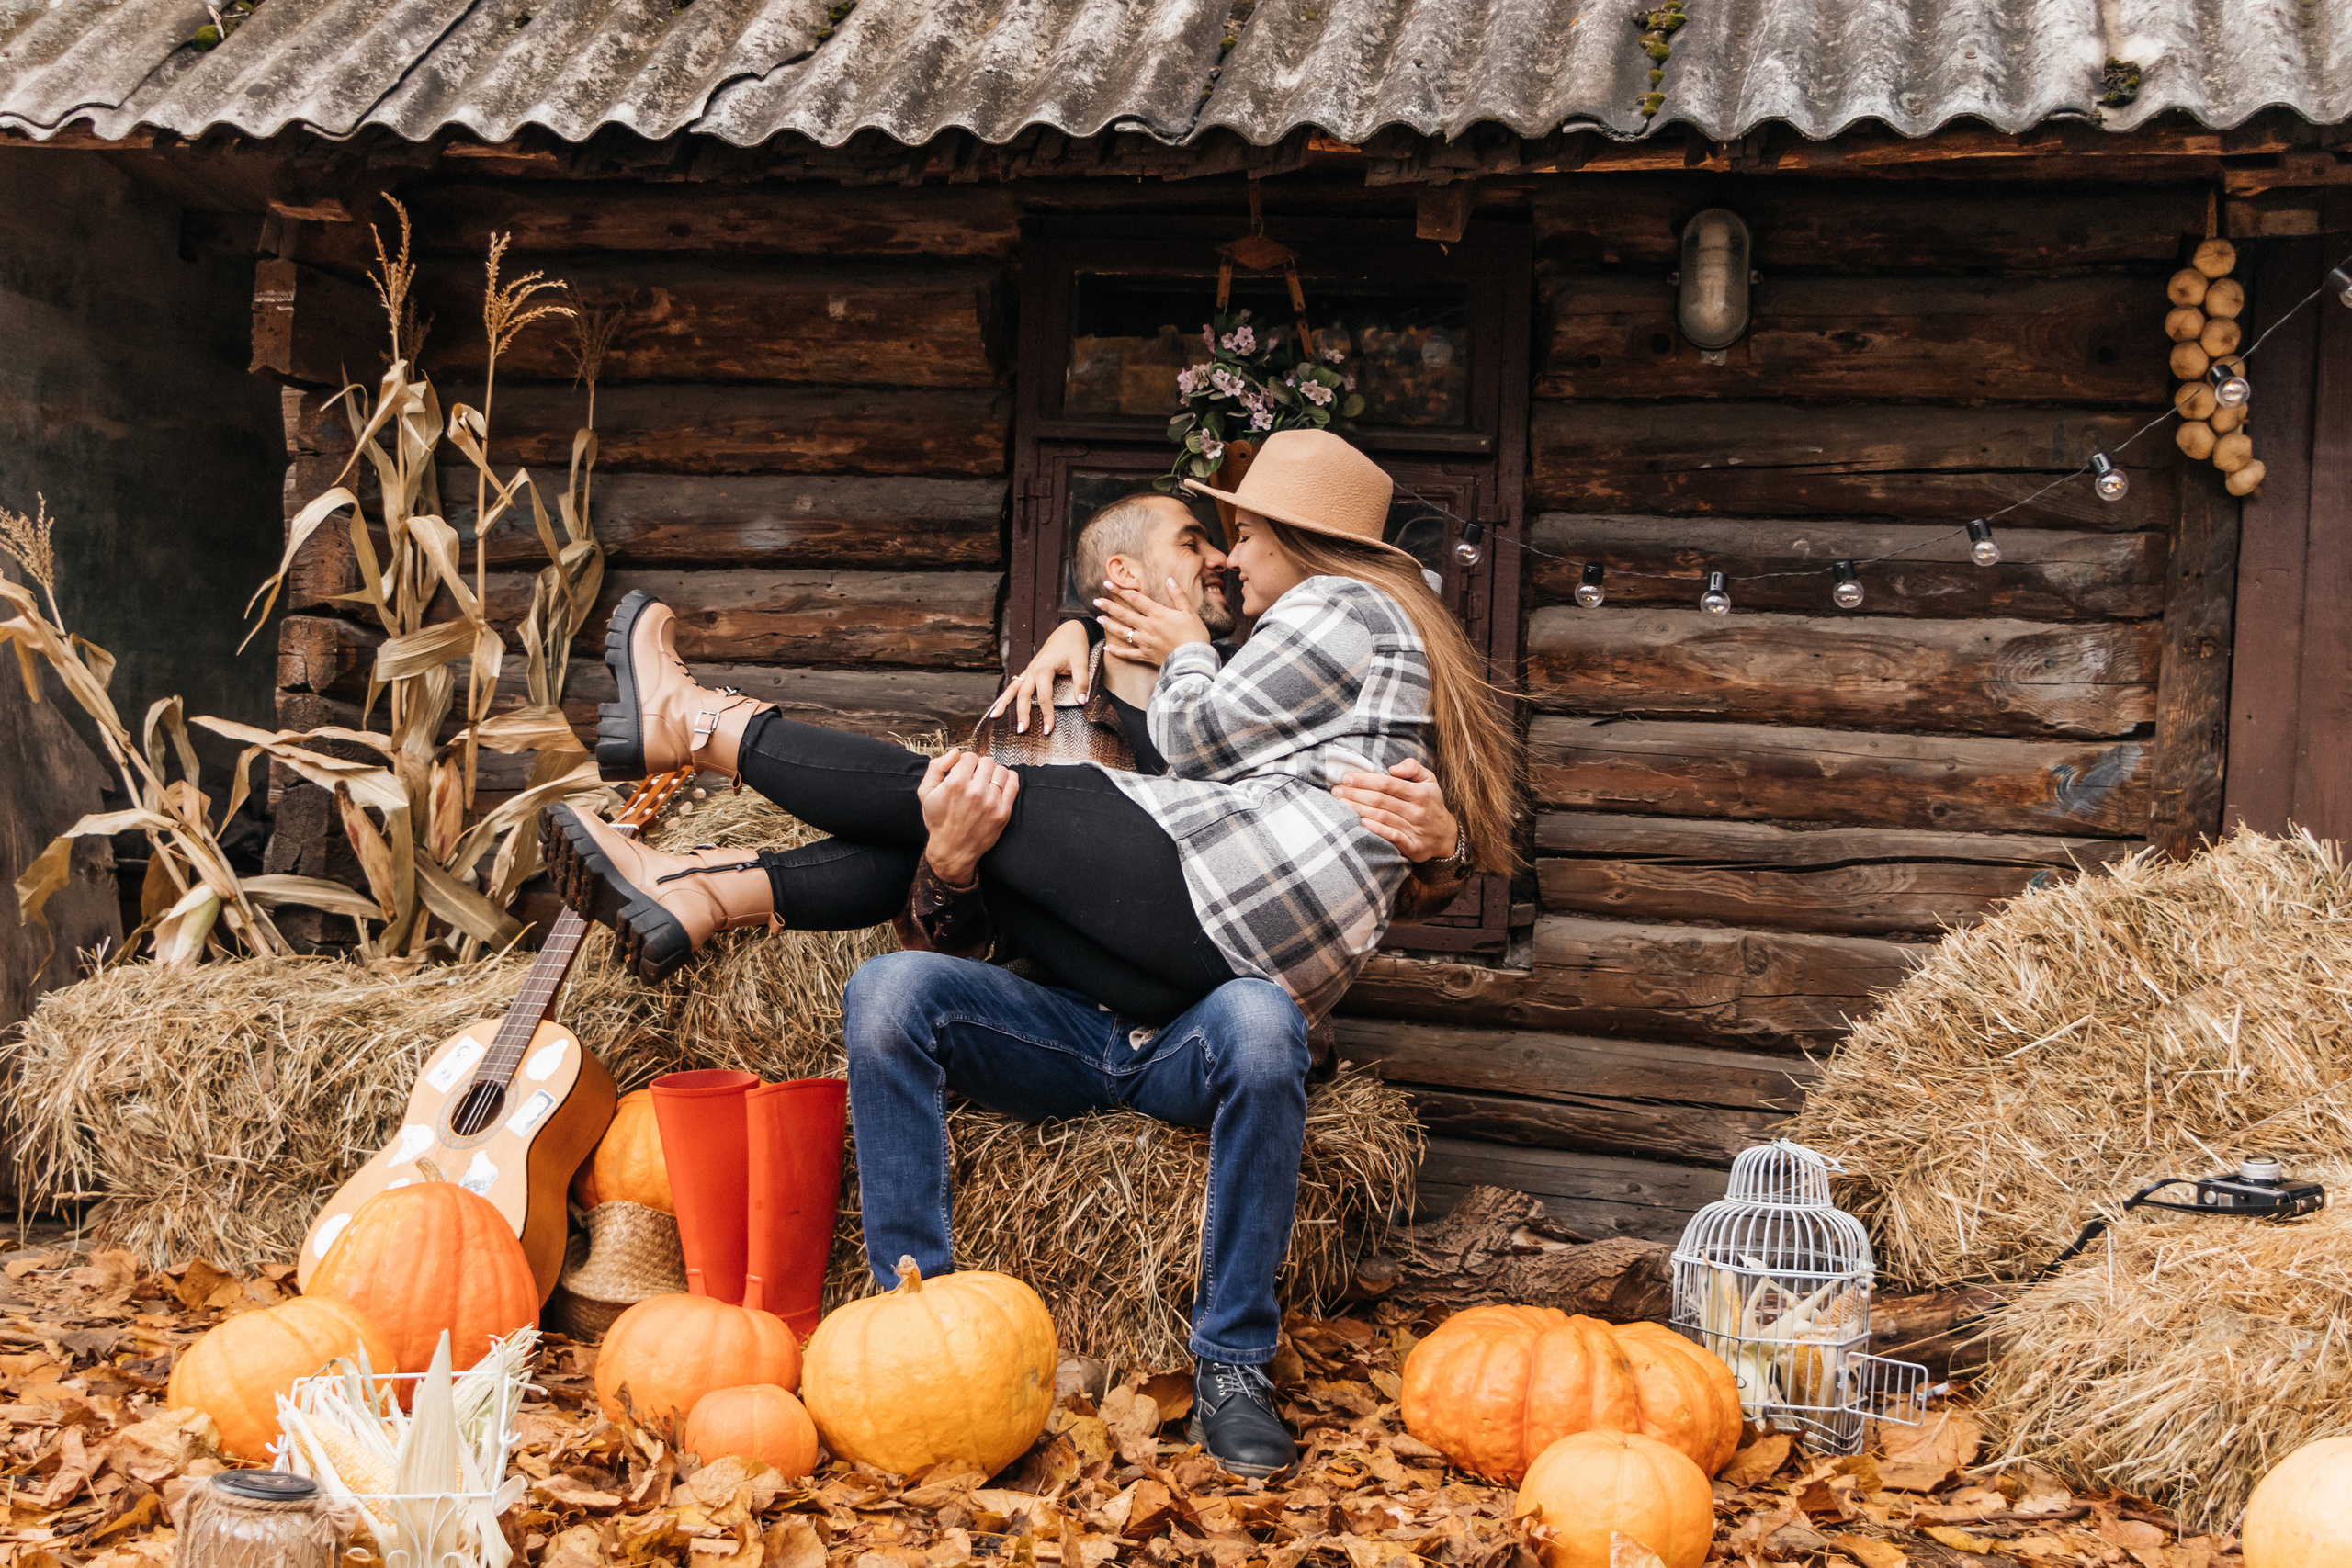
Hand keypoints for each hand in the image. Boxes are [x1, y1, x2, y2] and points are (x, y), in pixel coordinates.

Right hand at [915, 748, 1018, 883]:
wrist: (952, 850)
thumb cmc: (938, 820)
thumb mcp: (925, 792)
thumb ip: (936, 767)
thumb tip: (956, 752)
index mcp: (955, 784)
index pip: (969, 757)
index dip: (965, 763)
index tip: (963, 772)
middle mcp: (975, 792)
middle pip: (986, 762)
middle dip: (979, 767)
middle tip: (974, 778)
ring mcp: (991, 803)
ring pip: (1000, 770)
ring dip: (993, 773)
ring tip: (985, 783)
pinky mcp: (1003, 813)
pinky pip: (1013, 784)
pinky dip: (1008, 779)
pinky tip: (999, 784)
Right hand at [988, 618, 1092, 734]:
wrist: (1069, 631)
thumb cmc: (1075, 646)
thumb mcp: (1081, 662)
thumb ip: (1081, 682)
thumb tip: (1081, 701)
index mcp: (1043, 669)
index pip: (1043, 697)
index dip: (1047, 714)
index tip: (1048, 730)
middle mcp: (1032, 670)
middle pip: (1023, 695)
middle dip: (1022, 714)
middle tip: (1021, 731)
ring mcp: (1029, 670)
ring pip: (1013, 688)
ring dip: (1004, 703)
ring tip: (994, 717)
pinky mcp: (1030, 670)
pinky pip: (1015, 684)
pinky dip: (1007, 694)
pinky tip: (1000, 704)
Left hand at [1094, 576, 1210, 667]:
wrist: (1194, 660)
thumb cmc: (1194, 635)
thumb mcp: (1189, 612)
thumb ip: (1178, 595)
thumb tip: (1169, 580)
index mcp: (1158, 614)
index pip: (1135, 599)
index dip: (1120, 591)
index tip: (1108, 584)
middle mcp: (1148, 627)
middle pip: (1124, 614)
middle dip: (1109, 606)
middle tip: (1096, 600)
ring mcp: (1145, 642)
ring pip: (1123, 633)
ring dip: (1110, 625)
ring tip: (1098, 619)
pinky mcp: (1146, 656)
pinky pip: (1128, 654)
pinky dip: (1117, 651)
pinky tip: (1107, 648)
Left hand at [1334, 757, 1460, 863]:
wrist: (1445, 836)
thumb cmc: (1430, 803)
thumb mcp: (1429, 780)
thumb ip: (1413, 768)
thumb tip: (1393, 768)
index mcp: (1420, 793)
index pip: (1388, 783)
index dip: (1365, 780)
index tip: (1346, 778)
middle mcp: (1417, 811)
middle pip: (1381, 800)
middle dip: (1355, 794)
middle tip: (1336, 791)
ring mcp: (1415, 829)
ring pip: (1382, 817)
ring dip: (1359, 810)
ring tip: (1340, 804)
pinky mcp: (1412, 846)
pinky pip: (1392, 836)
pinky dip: (1376, 830)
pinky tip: (1361, 823)